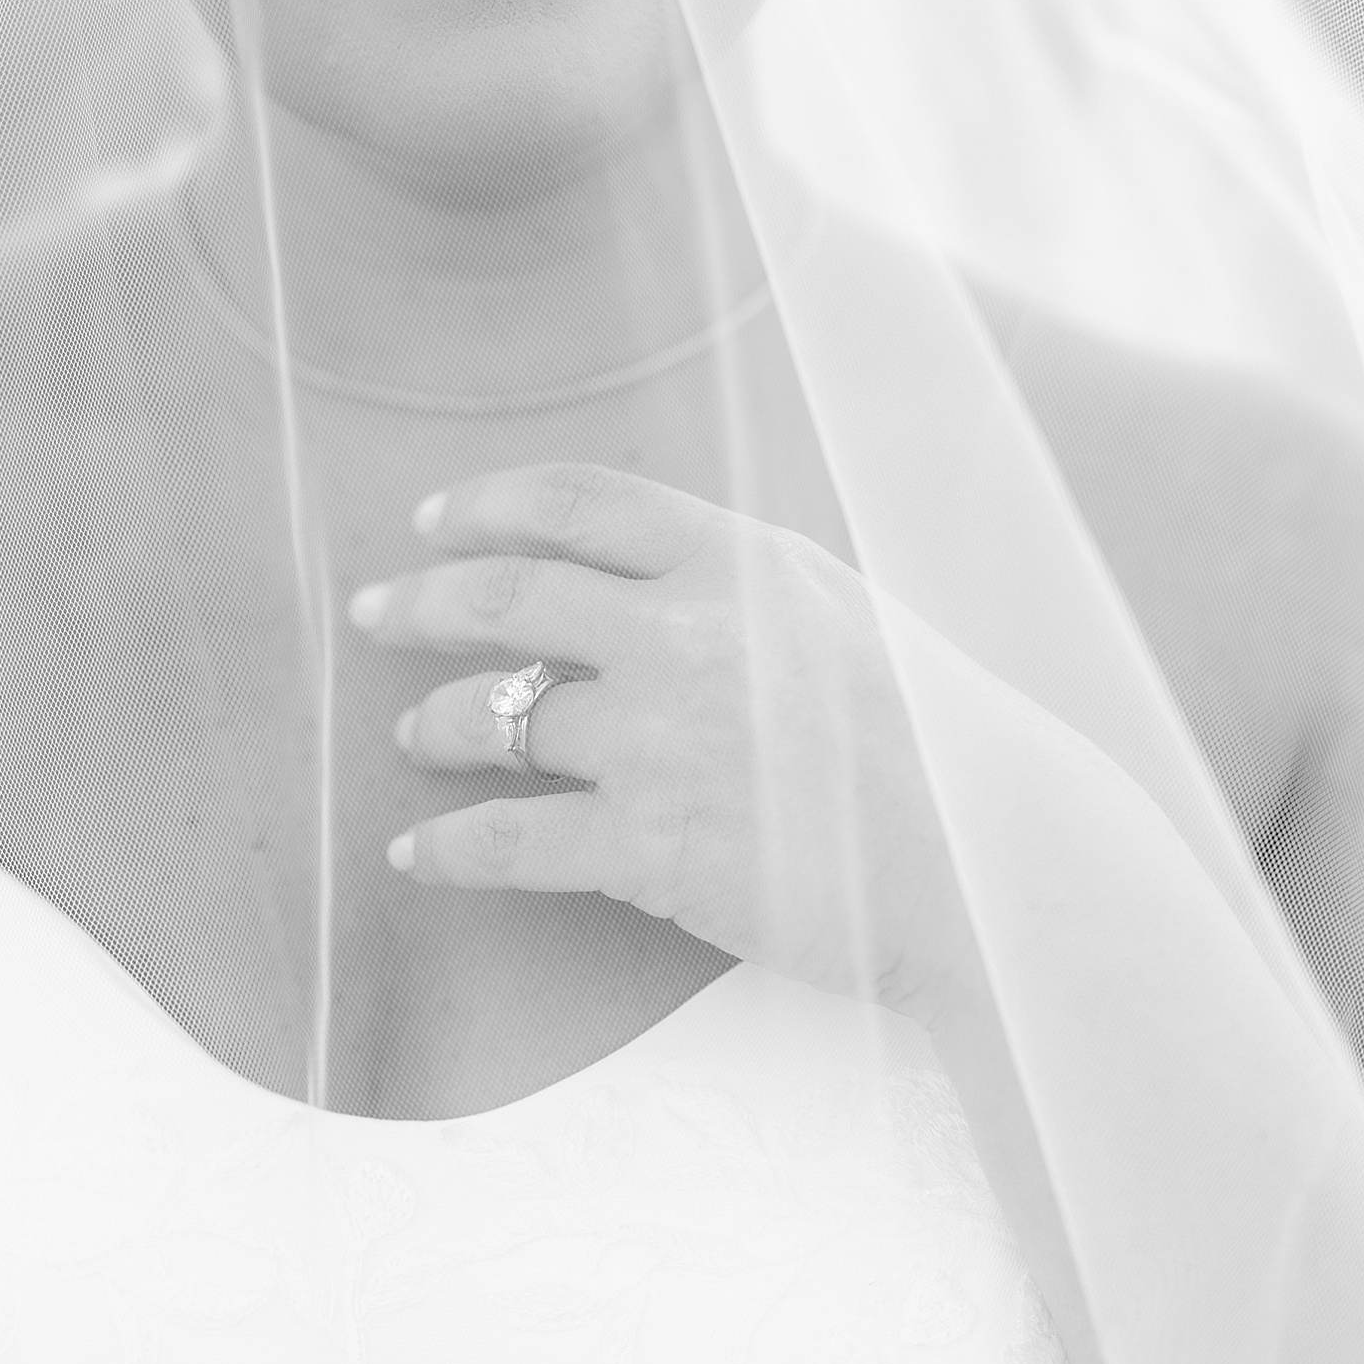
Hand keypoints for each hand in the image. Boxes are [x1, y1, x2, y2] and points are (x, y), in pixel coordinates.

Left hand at [348, 462, 969, 1020]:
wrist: (989, 863)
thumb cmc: (931, 745)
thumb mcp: (839, 616)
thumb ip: (739, 588)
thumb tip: (642, 576)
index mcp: (741, 560)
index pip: (579, 500)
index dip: (487, 504)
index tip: (433, 521)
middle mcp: (689, 632)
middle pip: (508, 593)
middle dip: (421, 599)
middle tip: (374, 611)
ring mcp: (662, 739)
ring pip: (496, 714)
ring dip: (432, 724)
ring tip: (409, 736)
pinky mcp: (648, 845)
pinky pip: (505, 840)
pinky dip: (445, 848)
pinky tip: (416, 853)